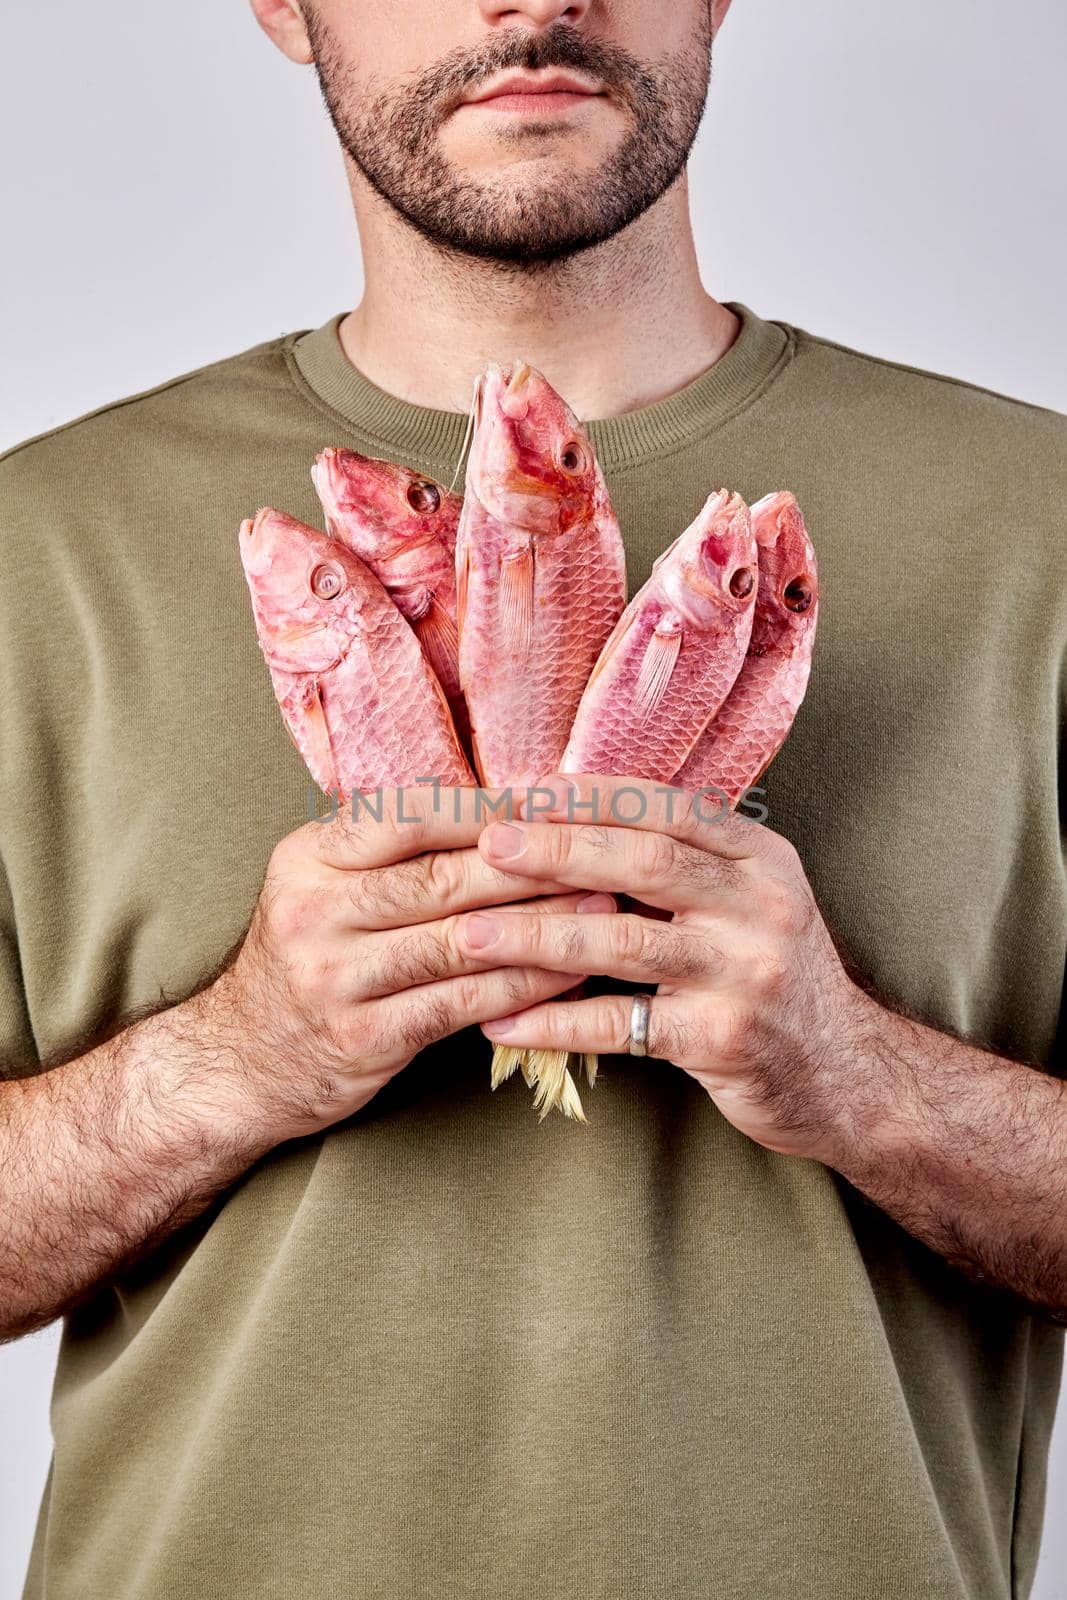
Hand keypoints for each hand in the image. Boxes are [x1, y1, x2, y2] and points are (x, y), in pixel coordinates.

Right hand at [208, 786, 607, 1140]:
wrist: (237, 1062)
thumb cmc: (307, 958)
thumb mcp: (322, 885)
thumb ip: (393, 849)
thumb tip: (509, 808)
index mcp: (308, 858)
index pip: (410, 815)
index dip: (490, 807)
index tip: (559, 801)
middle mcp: (314, 912)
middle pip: (443, 877)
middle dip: (533, 863)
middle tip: (604, 850)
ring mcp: (336, 979)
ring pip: (460, 941)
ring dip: (543, 924)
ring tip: (605, 907)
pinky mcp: (363, 1039)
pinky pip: (462, 1002)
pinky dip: (524, 985)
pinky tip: (570, 974)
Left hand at [458, 774, 878, 1161]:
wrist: (846, 1076)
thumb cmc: (770, 976)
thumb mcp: (748, 902)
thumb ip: (681, 863)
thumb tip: (568, 817)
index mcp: (761, 859)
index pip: (669, 808)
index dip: (593, 796)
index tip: (522, 790)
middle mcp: (763, 907)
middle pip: (645, 863)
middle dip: (558, 850)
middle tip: (488, 844)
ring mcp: (747, 975)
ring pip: (624, 943)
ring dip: (536, 937)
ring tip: (468, 934)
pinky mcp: (725, 1041)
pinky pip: (623, 1025)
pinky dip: (555, 1022)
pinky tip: (501, 1021)